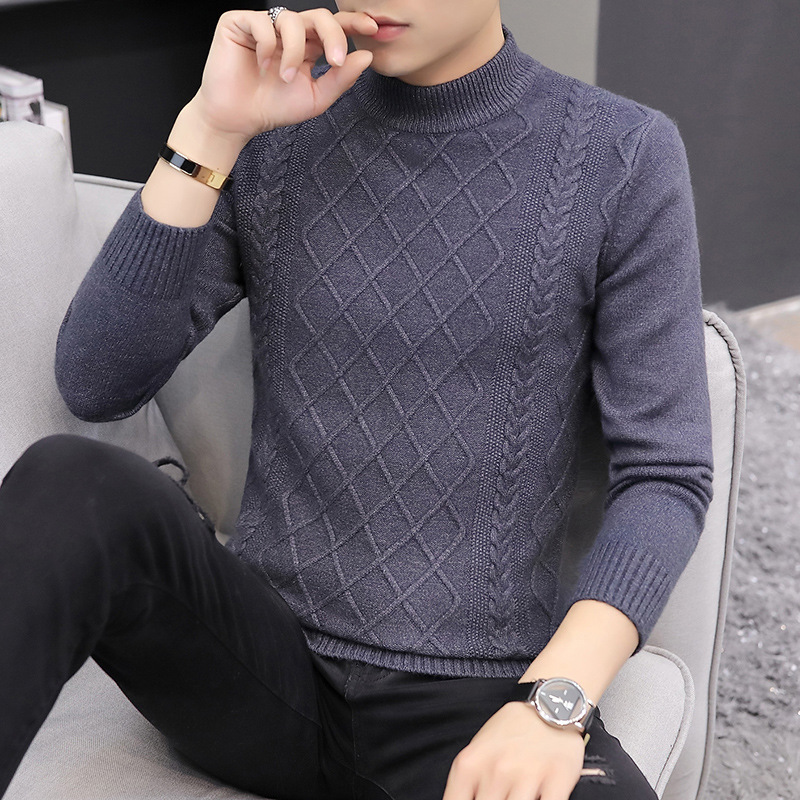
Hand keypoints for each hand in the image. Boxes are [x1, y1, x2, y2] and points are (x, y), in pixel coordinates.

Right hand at [190, 8, 378, 141]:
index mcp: (307, 47)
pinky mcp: (239, 22)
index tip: (372, 28)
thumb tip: (366, 56)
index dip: (353, 23)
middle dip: (333, 35)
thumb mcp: (316, 97)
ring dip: (294, 52)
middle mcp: (288, 33)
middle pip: (319, 16)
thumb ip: (341, 78)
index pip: (333, 27)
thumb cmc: (272, 108)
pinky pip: (262, 22)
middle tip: (335, 60)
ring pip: (292, 20)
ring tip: (284, 77)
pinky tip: (261, 64)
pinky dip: (267, 45)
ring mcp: (265, 25)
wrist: (238, 119)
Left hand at [443, 702, 584, 799]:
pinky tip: (539, 797)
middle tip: (502, 797)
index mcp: (470, 765)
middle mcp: (496, 770)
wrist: (547, 703)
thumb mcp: (477, 752)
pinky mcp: (558, 778)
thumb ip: (468, 786)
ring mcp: (527, 775)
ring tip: (517, 795)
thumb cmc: (511, 730)